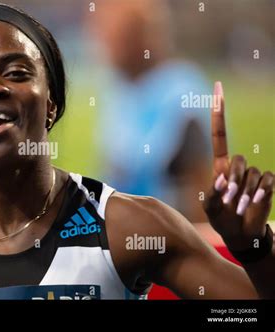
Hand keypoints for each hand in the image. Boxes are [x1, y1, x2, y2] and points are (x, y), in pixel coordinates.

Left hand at [203, 82, 273, 250]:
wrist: (241, 233)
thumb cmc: (222, 218)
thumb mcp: (210, 208)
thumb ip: (211, 195)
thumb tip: (221, 181)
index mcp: (221, 166)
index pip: (220, 134)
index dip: (219, 112)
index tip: (218, 88)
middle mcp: (238, 166)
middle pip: (238, 160)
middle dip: (233, 180)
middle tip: (229, 198)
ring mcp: (255, 174)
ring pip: (252, 174)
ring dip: (244, 193)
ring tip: (240, 207)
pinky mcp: (268, 183)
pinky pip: (267, 180)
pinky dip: (261, 192)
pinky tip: (256, 202)